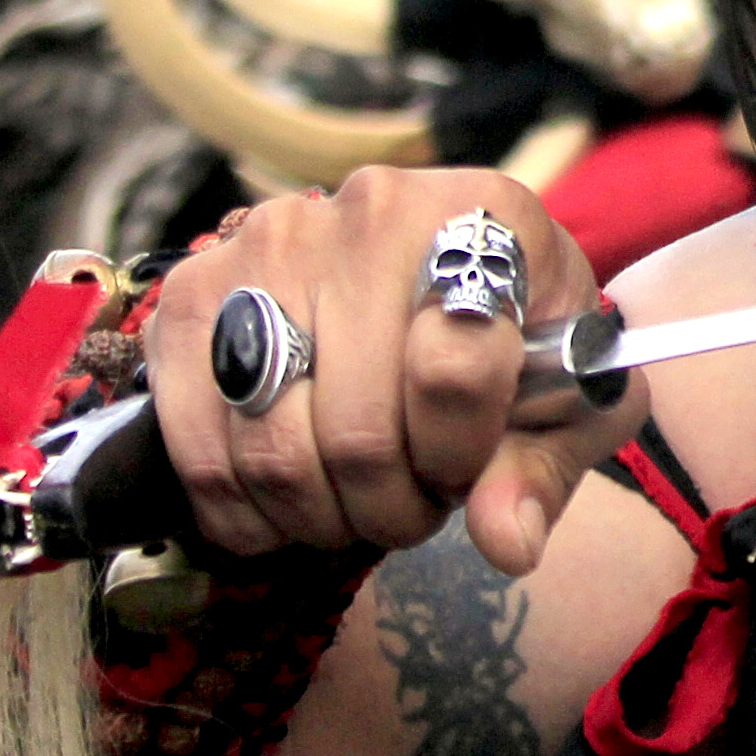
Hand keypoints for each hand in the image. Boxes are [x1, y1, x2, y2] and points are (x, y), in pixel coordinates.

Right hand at [142, 168, 645, 573]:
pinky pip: (199, 448)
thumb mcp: (565, 402)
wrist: (443, 283)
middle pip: (356, 431)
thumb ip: (540, 472)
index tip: (463, 473)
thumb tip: (506, 543)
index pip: (453, 374)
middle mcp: (369, 212)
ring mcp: (269, 246)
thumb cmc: (518, 346)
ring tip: (356, 502)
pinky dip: (243, 511)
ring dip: (318, 516)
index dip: (458, 458)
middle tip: (410, 506)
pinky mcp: (190, 293)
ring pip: (274, 451)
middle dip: (390, 508)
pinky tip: (287, 506)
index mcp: (484, 218)